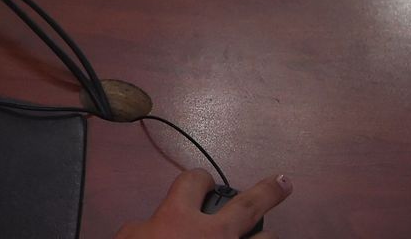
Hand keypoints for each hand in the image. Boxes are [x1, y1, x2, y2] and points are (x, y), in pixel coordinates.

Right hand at [114, 170, 292, 238]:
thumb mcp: (127, 238)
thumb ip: (143, 227)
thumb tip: (151, 226)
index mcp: (179, 217)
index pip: (193, 181)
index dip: (198, 178)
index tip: (202, 182)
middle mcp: (214, 233)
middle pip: (248, 204)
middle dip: (268, 192)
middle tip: (282, 183)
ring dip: (266, 237)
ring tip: (269, 235)